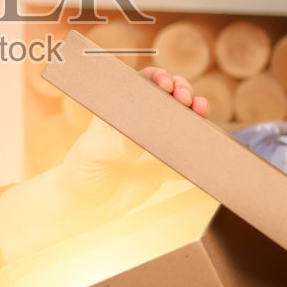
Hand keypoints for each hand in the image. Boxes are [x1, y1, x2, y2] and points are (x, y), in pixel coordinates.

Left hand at [0, 67, 209, 261]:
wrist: (87, 208)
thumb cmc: (81, 172)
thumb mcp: (92, 153)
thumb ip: (114, 144)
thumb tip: (138, 138)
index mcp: (121, 110)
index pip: (143, 84)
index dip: (158, 78)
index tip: (166, 83)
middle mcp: (142, 122)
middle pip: (169, 97)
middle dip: (182, 91)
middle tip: (186, 98)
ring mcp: (157, 143)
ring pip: (184, 122)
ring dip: (196, 114)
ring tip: (200, 112)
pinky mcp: (166, 167)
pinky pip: (188, 157)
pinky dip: (199, 152)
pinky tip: (205, 148)